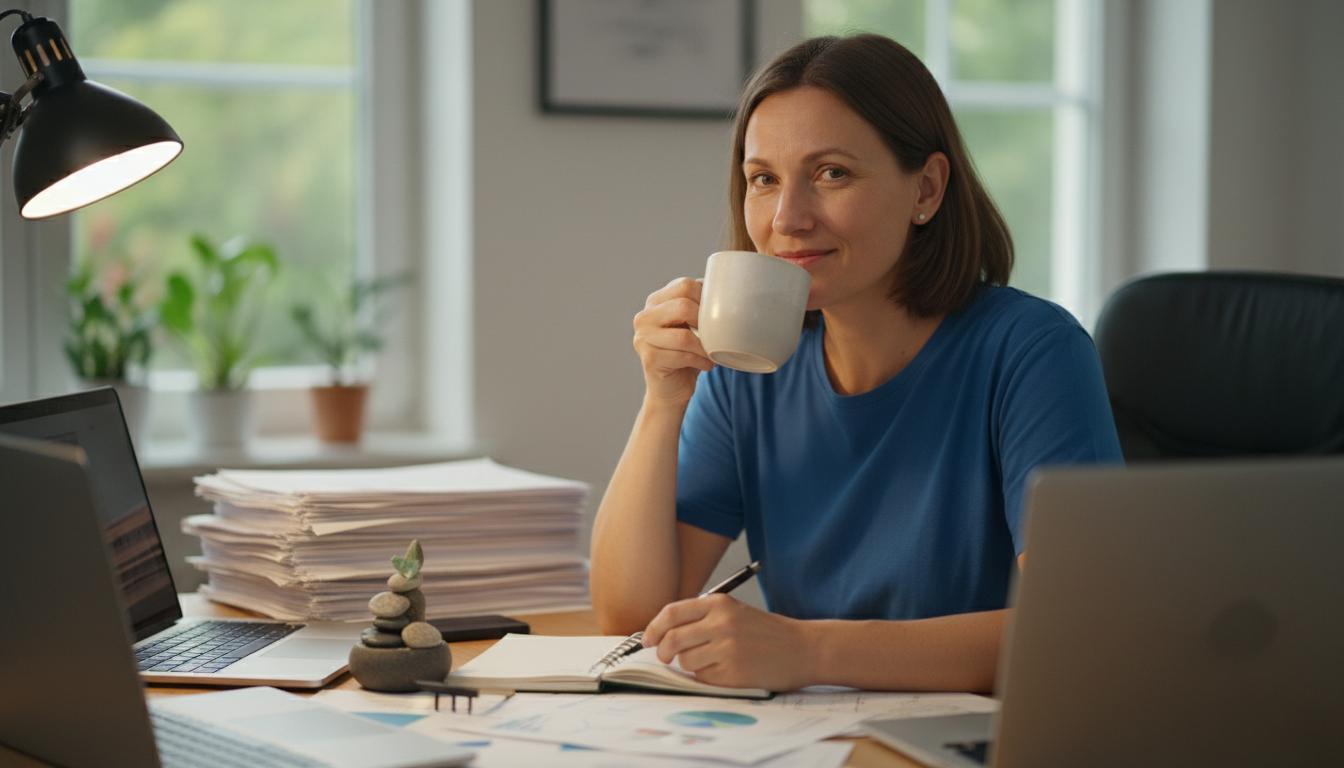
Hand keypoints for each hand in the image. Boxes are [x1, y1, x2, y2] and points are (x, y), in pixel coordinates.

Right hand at [632, 277, 714, 406]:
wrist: (670, 388)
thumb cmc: (686, 353)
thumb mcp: (692, 324)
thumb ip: (700, 305)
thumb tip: (730, 289)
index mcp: (655, 301)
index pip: (684, 285)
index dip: (706, 298)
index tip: (716, 315)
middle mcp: (644, 317)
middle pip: (683, 306)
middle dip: (706, 322)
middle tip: (716, 335)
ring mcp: (643, 338)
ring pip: (684, 336)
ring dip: (705, 347)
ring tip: (713, 353)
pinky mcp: (649, 359)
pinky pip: (683, 356)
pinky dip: (700, 361)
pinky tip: (706, 364)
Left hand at [641, 593, 814, 690]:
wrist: (803, 648)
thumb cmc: (767, 632)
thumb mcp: (735, 612)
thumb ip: (702, 618)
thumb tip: (663, 634)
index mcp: (719, 604)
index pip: (671, 613)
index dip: (653, 629)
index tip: (647, 640)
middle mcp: (721, 623)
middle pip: (671, 640)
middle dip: (663, 652)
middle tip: (666, 658)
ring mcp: (727, 648)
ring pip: (685, 661)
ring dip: (690, 665)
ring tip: (710, 662)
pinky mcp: (733, 672)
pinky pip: (702, 678)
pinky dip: (706, 677)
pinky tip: (725, 671)